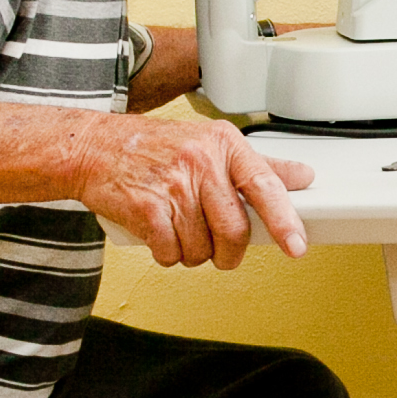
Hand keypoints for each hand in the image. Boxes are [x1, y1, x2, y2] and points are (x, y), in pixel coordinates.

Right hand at [74, 112, 312, 267]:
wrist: (94, 148)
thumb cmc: (153, 148)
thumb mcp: (210, 143)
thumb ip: (258, 164)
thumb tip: (302, 176)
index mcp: (223, 144)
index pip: (264, 185)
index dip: (284, 220)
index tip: (296, 246)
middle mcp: (200, 162)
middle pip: (233, 230)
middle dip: (229, 253)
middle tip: (222, 252)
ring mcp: (172, 186)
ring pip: (201, 248)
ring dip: (193, 254)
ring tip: (180, 232)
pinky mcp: (146, 209)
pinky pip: (170, 253)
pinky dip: (168, 254)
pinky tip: (160, 235)